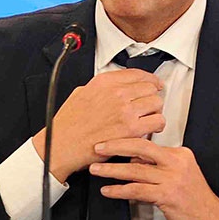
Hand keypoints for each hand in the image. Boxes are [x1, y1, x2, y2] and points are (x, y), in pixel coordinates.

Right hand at [33, 69, 164, 180]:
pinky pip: (157, 121)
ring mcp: (125, 110)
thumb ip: (101, 88)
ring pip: (157, 103)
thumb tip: (116, 88)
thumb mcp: (80, 93)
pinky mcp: (131, 129)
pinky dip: (156, 126)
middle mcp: (117, 93)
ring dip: (154, 111)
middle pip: (150, 87)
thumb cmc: (68, 124)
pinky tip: (148, 130)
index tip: (153, 84)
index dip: (149, 79)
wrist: (61, 145)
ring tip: (148, 119)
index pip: (138, 73)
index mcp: (104, 82)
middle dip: (151, 96)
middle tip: (149, 106)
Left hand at [90, 138, 218, 219]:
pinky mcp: (168, 195)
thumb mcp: (180, 176)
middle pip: (140, 148)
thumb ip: (158, 167)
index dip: (125, 142)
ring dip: (112, 170)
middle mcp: (177, 162)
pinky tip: (108, 191)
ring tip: (96, 169)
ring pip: (135, 170)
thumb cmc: (197, 202)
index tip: (109, 142)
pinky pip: (137, 190)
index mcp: (180, 154)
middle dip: (115, 146)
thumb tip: (134, 162)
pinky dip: (119, 190)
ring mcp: (173, 178)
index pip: (148, 143)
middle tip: (97, 147)